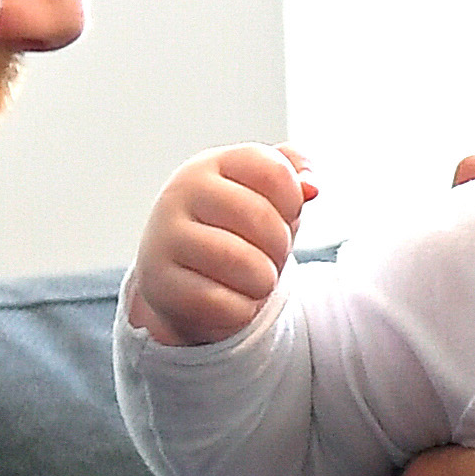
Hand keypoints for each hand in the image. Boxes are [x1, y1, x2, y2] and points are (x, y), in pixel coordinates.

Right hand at [127, 142, 318, 345]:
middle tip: (268, 253)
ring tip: (251, 278)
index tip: (282, 213)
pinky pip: (228, 305)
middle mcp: (181, 194)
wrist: (180, 281)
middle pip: (261, 217)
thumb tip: (310, 188)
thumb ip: (295, 172)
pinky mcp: (163, 285)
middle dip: (280, 245)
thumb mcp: (266, 194)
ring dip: (264, 281)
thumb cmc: (233, 231)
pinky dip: (243, 310)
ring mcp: (166, 238)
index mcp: (211, 165)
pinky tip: (229, 299)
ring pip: (247, 265)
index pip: (273, 171)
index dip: (292, 201)